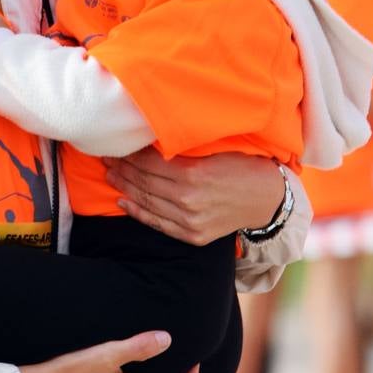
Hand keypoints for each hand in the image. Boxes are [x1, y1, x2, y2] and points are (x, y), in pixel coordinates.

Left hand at [105, 147, 283, 245]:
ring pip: (146, 201)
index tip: (116, 145)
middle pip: (144, 181)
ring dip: (124, 187)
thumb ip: (182, 148)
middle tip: (105, 157)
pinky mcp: (192, 235)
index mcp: (193, 173)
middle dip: (121, 168)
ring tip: (110, 175)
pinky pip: (157, 223)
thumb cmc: (241, 166)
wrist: (266, 200)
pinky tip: (122, 201)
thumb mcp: (213, 150)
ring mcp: (189, 220)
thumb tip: (148, 138)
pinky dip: (137, 212)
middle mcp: (188, 198)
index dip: (129, 154)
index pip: (148, 162)